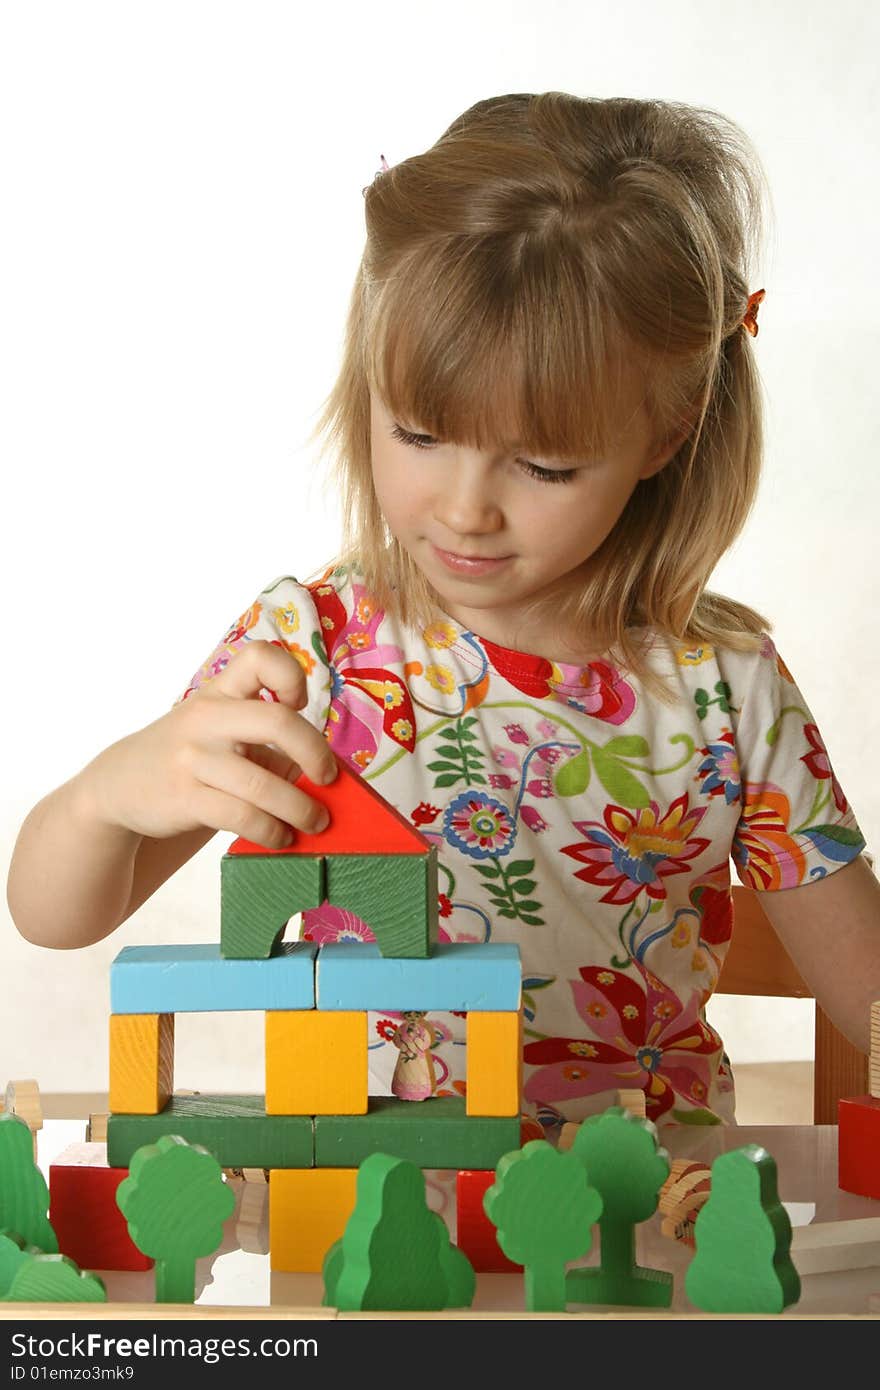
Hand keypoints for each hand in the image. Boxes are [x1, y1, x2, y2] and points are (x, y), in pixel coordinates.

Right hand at [82, 640, 336, 848]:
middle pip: (278, 721)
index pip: (260, 657)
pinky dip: (271, 831)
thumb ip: (265, 740)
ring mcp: (193, 757)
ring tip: (315, 822)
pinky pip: (241, 816)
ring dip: (300, 808)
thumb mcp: (218, 730)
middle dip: (315, 753)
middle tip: (328, 777)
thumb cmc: (190, 756)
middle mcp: (207, 717)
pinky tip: (279, 837)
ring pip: (263, 783)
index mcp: (221, 691)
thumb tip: (324, 773)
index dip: (291, 677)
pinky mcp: (184, 797)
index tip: (299, 705)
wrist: (119, 786)